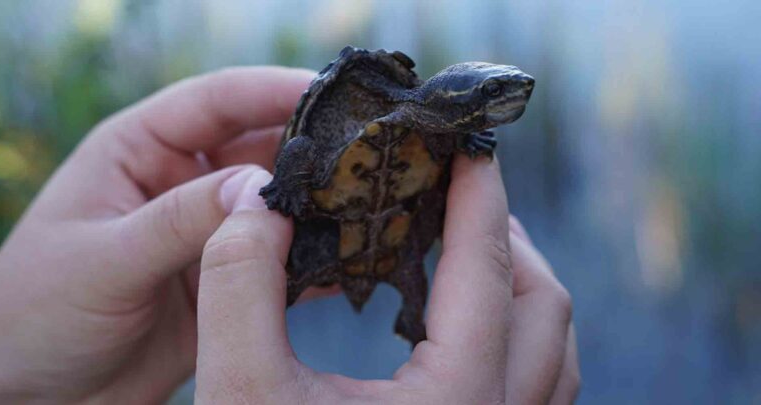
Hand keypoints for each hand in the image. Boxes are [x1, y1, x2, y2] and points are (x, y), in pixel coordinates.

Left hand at [0, 67, 335, 402]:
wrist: (37, 393)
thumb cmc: (36, 313)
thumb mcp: (104, 259)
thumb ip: (181, 221)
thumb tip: (262, 186)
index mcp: (141, 149)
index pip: (216, 101)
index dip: (274, 90)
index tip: (331, 94)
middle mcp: (184, 181)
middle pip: (262, 147)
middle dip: (313, 149)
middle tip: (368, 156)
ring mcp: (210, 232)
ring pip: (279, 204)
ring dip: (321, 204)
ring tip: (373, 206)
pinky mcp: (229, 280)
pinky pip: (282, 260)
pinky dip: (316, 259)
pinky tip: (352, 260)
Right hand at [196, 156, 579, 403]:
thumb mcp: (237, 393)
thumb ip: (238, 287)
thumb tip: (257, 205)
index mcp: (455, 404)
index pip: (486, 269)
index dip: (479, 196)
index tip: (469, 144)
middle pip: (543, 306)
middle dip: (506, 237)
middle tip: (456, 194)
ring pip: (555, 351)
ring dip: (518, 286)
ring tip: (463, 247)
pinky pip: (539, 387)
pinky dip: (513, 335)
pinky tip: (458, 323)